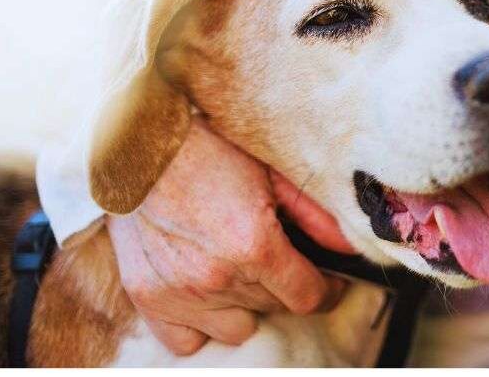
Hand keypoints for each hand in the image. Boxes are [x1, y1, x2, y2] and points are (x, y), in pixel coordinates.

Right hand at [107, 116, 354, 354]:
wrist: (140, 146)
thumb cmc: (208, 152)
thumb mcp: (271, 174)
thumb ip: (315, 216)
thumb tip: (349, 247)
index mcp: (253, 245)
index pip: (308, 298)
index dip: (327, 290)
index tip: (327, 281)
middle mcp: (217, 277)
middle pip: (274, 309)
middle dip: (284, 286)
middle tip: (276, 257)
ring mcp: (180, 293)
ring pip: (238, 328)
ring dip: (246, 305)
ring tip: (238, 271)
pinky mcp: (149, 299)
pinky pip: (188, 341)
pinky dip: (201, 324)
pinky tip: (206, 294)